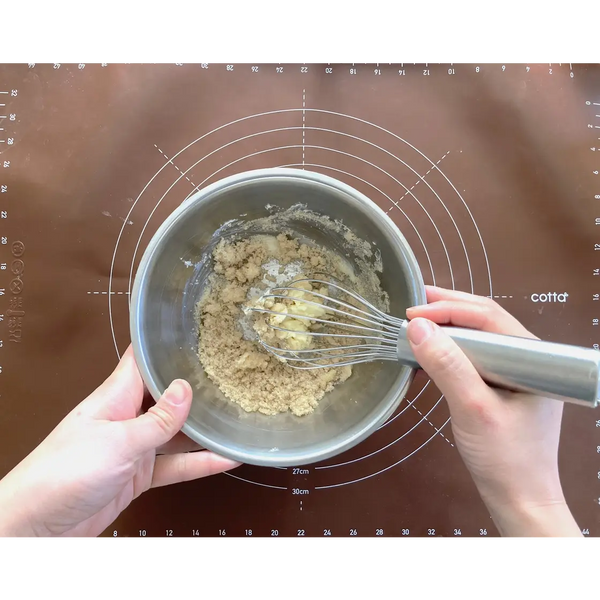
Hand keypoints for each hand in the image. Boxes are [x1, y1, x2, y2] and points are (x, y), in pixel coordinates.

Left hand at [0, 346, 239, 539]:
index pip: (143, 360)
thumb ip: (156, 419)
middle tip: (233, 375)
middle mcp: (127, 416)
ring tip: (237, 416)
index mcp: (116, 396)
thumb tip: (186, 388)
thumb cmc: (66, 471)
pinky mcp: (139, 475)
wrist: (39, 526)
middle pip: (167, 396)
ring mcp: (134, 447)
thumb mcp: (118, 442)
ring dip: (203, 428)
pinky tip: (226, 458)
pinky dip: (199, 463)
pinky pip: (175, 465)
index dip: (167, 345)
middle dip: (196, 386)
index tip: (199, 332)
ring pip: (176, 432)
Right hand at [406, 287, 582, 539]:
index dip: (447, 308)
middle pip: (484, 320)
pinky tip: (430, 351)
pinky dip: (450, 350)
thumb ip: (447, 365)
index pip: (486, 316)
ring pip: (478, 337)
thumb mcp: (472, 408)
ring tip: (417, 321)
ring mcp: (515, 372)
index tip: (412, 313)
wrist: (520, 501)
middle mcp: (526, 357)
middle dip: (447, 309)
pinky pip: (474, 357)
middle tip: (412, 305)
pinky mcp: (502, 387)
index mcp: (530, 356)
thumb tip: (417, 327)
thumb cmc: (504, 457)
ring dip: (447, 327)